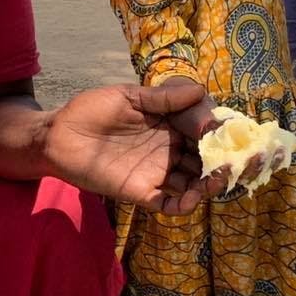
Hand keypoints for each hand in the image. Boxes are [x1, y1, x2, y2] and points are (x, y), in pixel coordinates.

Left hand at [43, 83, 225, 214]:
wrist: (57, 136)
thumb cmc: (90, 110)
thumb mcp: (127, 97)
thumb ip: (162, 99)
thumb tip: (200, 90)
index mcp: (170, 122)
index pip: (204, 128)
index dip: (218, 130)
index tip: (224, 129)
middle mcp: (170, 148)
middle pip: (207, 158)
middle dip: (225, 160)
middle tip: (239, 162)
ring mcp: (158, 171)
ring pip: (194, 182)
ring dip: (210, 184)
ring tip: (215, 180)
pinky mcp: (142, 191)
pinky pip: (169, 203)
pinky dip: (184, 205)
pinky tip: (190, 199)